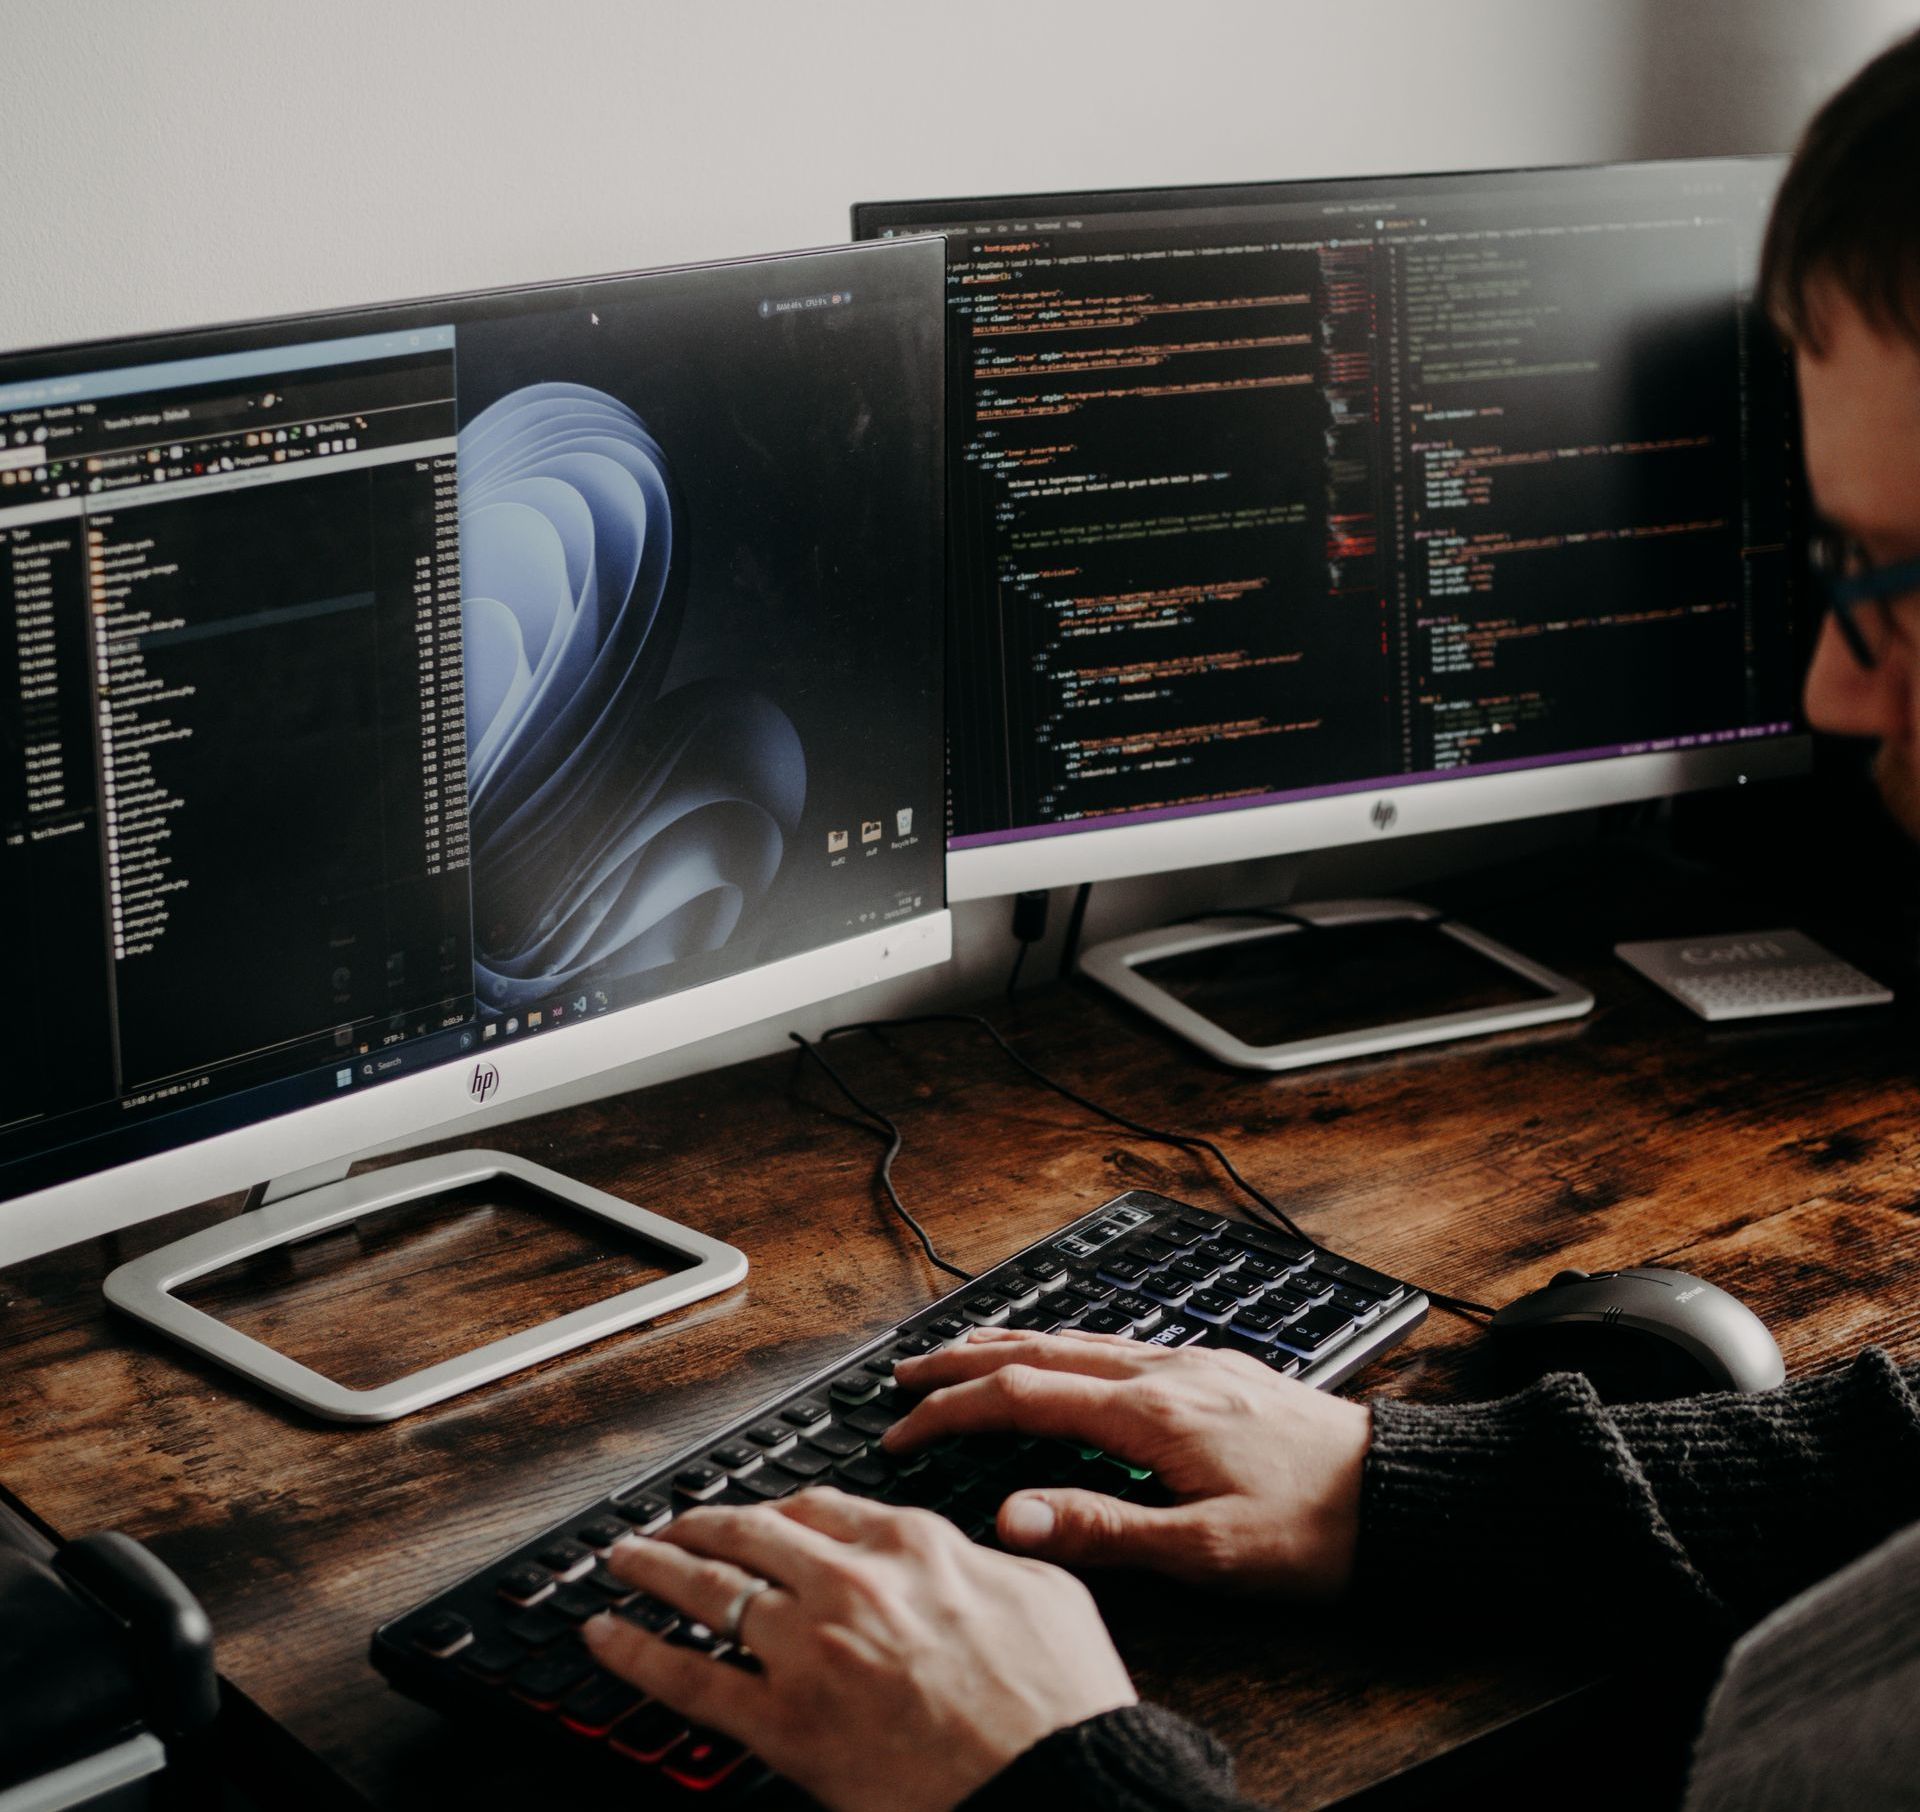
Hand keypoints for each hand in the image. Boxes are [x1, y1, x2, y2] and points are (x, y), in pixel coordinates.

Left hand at [583, 1488, 1135, 1811]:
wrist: (1055, 1783)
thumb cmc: (1061, 1703)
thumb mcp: (1045, 1592)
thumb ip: (989, 1557)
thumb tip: (972, 1550)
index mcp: (913, 1546)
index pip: (821, 1507)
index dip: (776, 1508)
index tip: (757, 1514)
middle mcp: (851, 1582)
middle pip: (751, 1533)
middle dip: (699, 1523)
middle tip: (670, 1524)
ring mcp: (810, 1650)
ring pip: (709, 1589)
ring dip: (654, 1567)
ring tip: (622, 1559)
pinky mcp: (784, 1724)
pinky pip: (687, 1679)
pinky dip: (635, 1653)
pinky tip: (604, 1637)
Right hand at [887, 1330, 1369, 1595]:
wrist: (1400, 1494)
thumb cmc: (1314, 1530)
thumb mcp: (1206, 1552)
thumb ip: (1102, 1529)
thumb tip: (1008, 1516)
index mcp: (1149, 1412)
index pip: (1021, 1397)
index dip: (950, 1412)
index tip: (899, 1434)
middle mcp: (1163, 1370)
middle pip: (1038, 1350)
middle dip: (961, 1360)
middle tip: (903, 1373)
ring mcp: (1189, 1361)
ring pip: (1075, 1338)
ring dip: (1008, 1344)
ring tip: (960, 1353)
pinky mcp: (1214, 1369)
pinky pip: (1114, 1342)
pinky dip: (1061, 1344)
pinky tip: (1062, 1355)